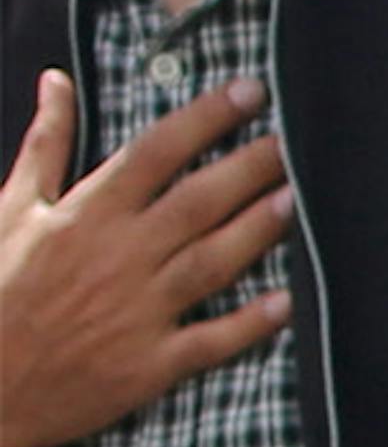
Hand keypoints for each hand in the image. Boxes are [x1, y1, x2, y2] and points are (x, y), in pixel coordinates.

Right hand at [0, 76, 290, 446]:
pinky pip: (210, 341)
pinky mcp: (148, 365)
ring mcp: (137, 312)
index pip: (155, 152)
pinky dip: (251, 323)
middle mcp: (117, 257)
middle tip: (298, 140)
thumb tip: (57, 81)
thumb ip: (44, 145)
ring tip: (301, 199)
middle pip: (198, 201)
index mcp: (84, 215)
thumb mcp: (9, 208)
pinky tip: (289, 302)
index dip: (206, 118)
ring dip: (259, 230)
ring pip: (212, 262)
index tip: (251, 91)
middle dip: (251, 167)